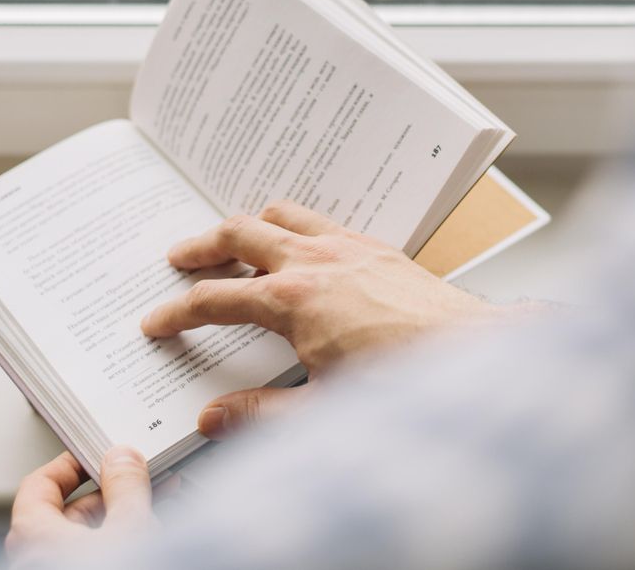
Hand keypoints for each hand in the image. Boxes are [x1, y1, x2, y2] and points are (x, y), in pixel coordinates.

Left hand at [5, 447, 171, 568]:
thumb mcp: (129, 528)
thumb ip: (126, 486)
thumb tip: (123, 460)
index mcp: (32, 534)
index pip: (40, 484)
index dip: (71, 465)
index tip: (98, 455)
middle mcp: (33, 558)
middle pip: (68, 513)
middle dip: (111, 495)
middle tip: (142, 482)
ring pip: (85, 541)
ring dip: (121, 522)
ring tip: (157, 512)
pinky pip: (94, 559)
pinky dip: (118, 546)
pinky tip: (149, 542)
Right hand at [140, 200, 502, 438]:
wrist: (477, 355)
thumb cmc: (407, 382)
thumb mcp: (322, 411)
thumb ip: (260, 414)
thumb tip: (213, 419)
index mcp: (294, 301)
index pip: (216, 299)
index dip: (178, 312)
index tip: (157, 324)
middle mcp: (318, 261)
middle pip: (240, 234)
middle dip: (202, 246)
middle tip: (178, 258)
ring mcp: (351, 247)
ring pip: (283, 214)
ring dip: (250, 224)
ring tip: (234, 240)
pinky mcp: (379, 248)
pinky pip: (323, 219)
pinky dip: (296, 225)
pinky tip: (301, 248)